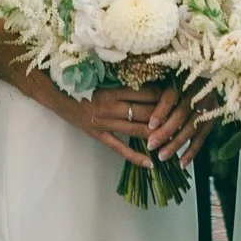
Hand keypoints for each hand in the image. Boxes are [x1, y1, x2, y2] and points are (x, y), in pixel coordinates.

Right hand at [76, 81, 198, 163]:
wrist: (56, 93)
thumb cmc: (81, 82)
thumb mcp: (104, 77)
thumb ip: (125, 80)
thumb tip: (150, 80)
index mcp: (114, 88)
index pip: (147, 93)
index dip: (164, 96)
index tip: (178, 98)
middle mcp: (111, 106)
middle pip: (146, 112)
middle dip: (166, 117)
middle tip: (184, 121)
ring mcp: (105, 122)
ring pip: (137, 130)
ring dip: (156, 136)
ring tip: (174, 141)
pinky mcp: (98, 135)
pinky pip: (119, 148)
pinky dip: (135, 157)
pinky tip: (150, 163)